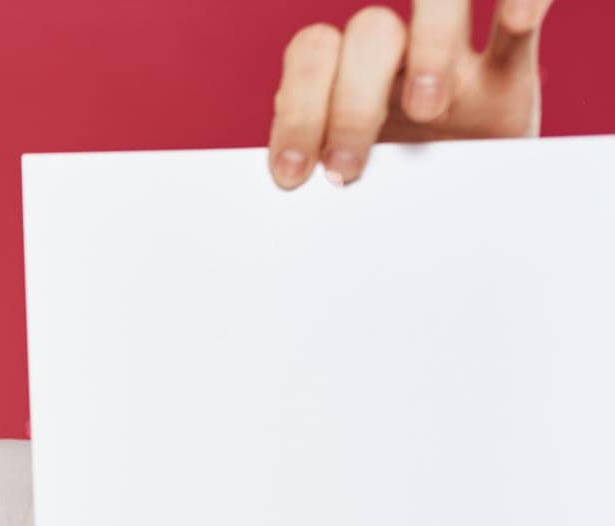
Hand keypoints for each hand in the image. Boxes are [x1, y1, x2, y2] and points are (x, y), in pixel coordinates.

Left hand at [268, 0, 553, 188]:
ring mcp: (456, 58)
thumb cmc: (386, 203)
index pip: (313, 54)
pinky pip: (523, 10)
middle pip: (371, 31)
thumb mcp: (352, 197)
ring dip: (430, 46)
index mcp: (343, 78)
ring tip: (428, 112)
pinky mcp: (511, 70)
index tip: (293, 176)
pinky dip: (524, 2)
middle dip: (353, 103)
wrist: (458, 215)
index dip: (298, 106)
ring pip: (442, 1)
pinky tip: (518, 21)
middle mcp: (396, 57)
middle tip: (347, 170)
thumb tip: (292, 214)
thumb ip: (324, 186)